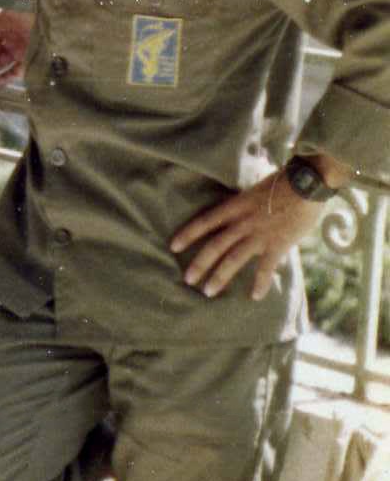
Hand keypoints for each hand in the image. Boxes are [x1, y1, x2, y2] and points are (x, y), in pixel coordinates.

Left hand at [169, 173, 326, 299]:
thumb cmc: (281, 184)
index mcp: (235, 207)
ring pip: (233, 259)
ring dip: (220, 276)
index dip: (187, 234)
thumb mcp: (253, 192)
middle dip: (199, 264)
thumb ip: (242, 208)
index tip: (173, 247)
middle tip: (188, 280)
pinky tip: (255, 296)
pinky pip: (266, 268)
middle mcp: (242, 222)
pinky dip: (260, 283)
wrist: (306, 184)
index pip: (204, 221)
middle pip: (214, 246)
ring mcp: (259, 235)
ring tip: (208, 291)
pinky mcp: (278, 244)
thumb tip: (235, 219)